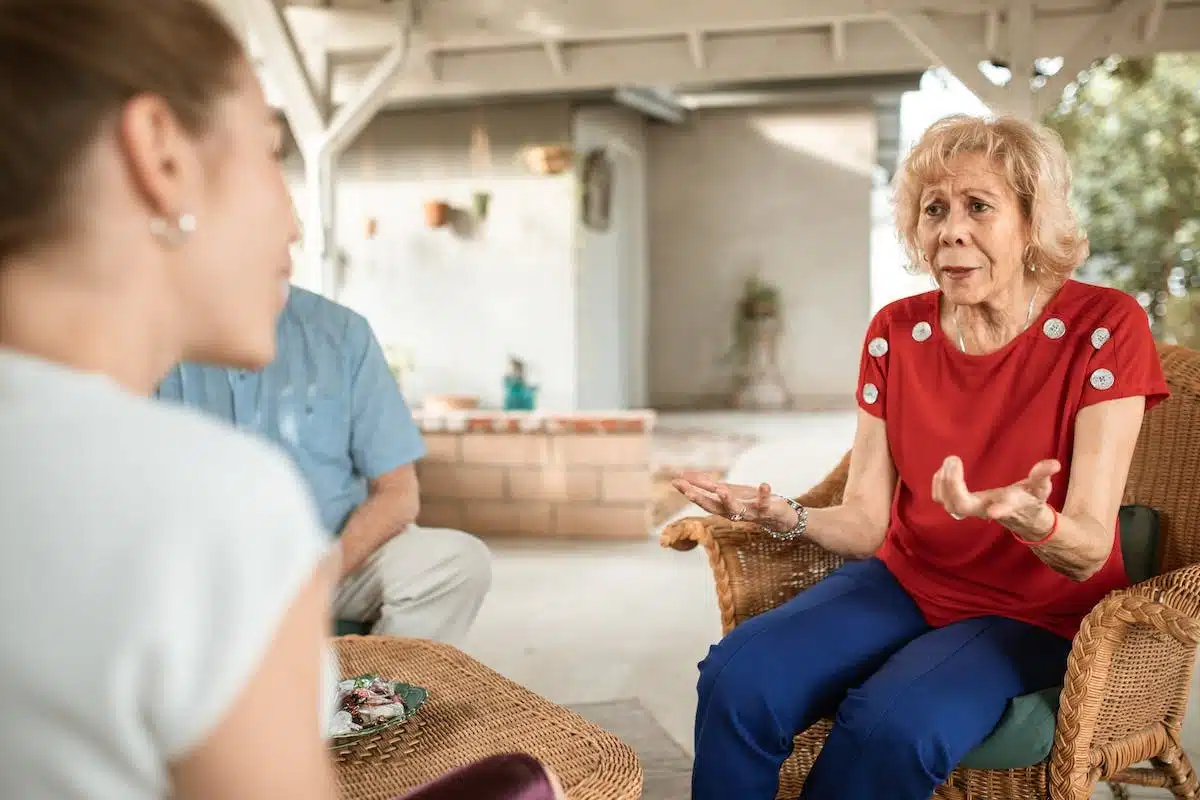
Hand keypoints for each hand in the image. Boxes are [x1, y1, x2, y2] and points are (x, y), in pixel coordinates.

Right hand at [671, 472, 796, 531]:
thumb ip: (708, 485)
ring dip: (727, 499)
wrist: (780, 517)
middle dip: (700, 498)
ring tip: (720, 489)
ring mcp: (750, 512)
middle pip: (713, 507)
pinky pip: (765, 503)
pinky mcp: (767, 510)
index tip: (675, 482)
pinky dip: (764, 494)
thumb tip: (684, 474)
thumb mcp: (728, 491)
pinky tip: (764, 483)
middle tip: (687, 490)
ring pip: (736, 508)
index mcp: (723, 507)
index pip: (703, 499)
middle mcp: (733, 512)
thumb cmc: (751, 503)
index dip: (689, 491)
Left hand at [932, 456, 1058, 536]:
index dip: (998, 509)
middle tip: (953, 459)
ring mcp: (970, 509)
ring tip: (949, 462)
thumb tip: (1054, 464)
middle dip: (953, 484)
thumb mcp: (1041, 488)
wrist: (1022, 518)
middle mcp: (983, 510)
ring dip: (944, 482)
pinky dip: (939, 484)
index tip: (992, 510)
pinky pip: (942, 499)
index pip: (998, 510)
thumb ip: (1043, 476)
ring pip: (947, 503)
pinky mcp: (961, 505)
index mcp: (1004, 506)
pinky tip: (943, 470)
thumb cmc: (1030, 500)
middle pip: (960, 506)